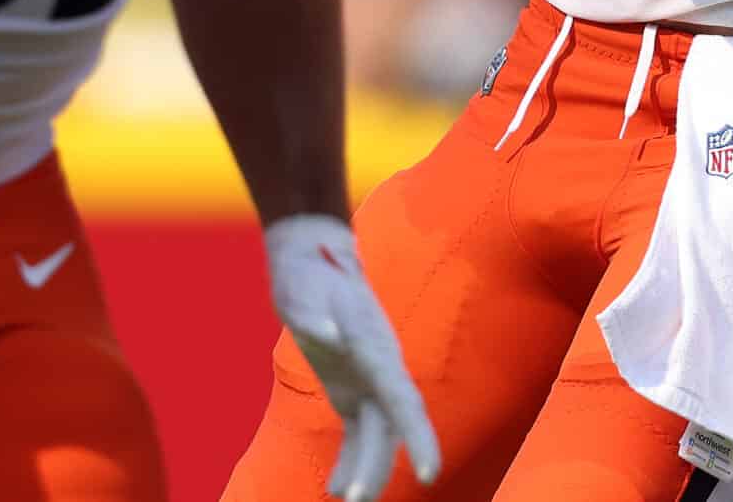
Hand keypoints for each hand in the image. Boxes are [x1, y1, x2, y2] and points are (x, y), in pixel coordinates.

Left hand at [265, 215, 439, 501]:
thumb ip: (315, 314)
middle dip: (378, 468)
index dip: (419, 437)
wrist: (311, 255)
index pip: (403, 399)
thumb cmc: (308, 272)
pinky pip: (360, 433)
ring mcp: (370, 378)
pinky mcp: (353, 387)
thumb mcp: (303, 291)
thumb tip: (329, 333)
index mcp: (375, 346)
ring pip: (378, 435)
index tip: (428, 472)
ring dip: (366, 471)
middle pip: (390, 427)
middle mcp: (381, 366)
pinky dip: (350, 461)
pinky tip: (333, 488)